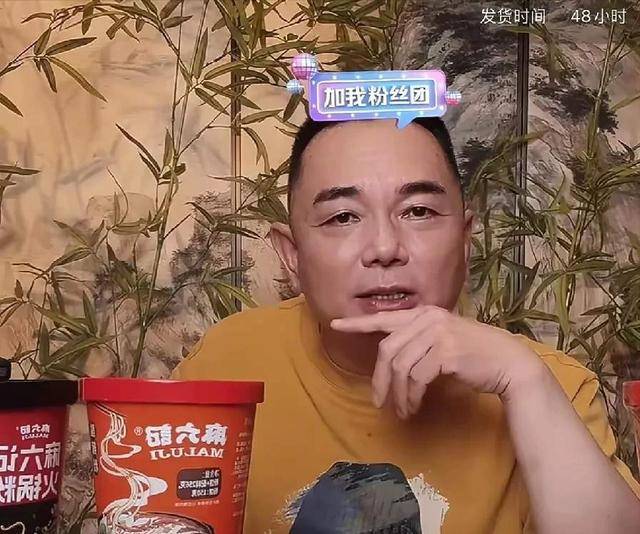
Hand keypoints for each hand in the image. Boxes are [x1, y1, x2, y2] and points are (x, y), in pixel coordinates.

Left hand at [331, 306, 544, 418]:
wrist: (508, 363)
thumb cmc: (474, 355)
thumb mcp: (443, 341)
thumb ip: (418, 342)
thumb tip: (389, 362)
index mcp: (425, 313)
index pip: (385, 318)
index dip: (359, 323)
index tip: (335, 324)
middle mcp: (428, 318)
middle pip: (387, 350)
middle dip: (379, 379)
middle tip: (378, 402)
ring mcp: (437, 333)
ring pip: (400, 367)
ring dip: (397, 394)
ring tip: (402, 410)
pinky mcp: (445, 352)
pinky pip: (415, 378)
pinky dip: (411, 397)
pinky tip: (414, 407)